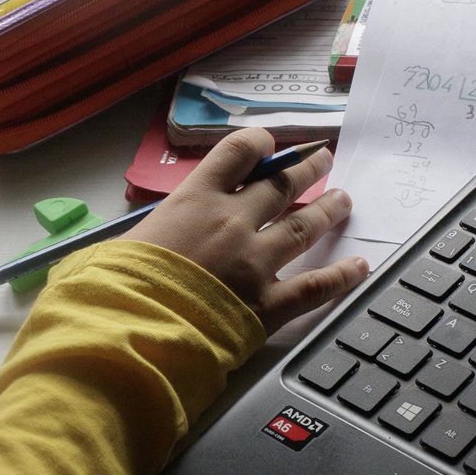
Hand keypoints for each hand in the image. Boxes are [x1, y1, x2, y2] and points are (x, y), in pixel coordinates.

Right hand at [121, 127, 367, 332]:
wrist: (133, 330)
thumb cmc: (116, 285)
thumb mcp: (121, 242)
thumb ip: (147, 233)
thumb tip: (143, 240)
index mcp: (194, 200)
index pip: (237, 153)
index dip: (258, 143)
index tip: (269, 143)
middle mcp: (231, 222)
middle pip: (281, 184)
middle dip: (306, 168)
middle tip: (324, 158)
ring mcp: (255, 262)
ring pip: (303, 225)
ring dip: (327, 210)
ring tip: (344, 200)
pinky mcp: (268, 304)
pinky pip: (315, 286)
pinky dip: (342, 276)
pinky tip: (359, 267)